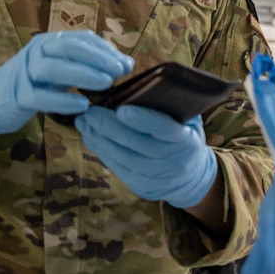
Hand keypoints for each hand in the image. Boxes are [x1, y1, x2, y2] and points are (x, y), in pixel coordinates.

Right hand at [0, 31, 133, 137]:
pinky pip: (41, 96)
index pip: (81, 39)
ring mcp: (26, 72)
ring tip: (107, 84)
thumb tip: (127, 64)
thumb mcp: (63, 71)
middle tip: (120, 71)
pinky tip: (82, 106)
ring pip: (54, 68)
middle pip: (69, 48)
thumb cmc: (36, 84)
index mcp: (50, 42)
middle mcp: (38, 51)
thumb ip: (91, 67)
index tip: (126, 64)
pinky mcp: (19, 95)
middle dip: (98, 58)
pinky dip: (62, 100)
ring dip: (83, 74)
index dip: (105, 50)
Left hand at [77, 105, 218, 209]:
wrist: (190, 176)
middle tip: (90, 111)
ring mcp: (156, 177)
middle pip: (136, 144)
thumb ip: (169, 106)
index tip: (121, 108)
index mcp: (186, 141)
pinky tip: (91, 136)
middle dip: (109, 127)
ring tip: (84, 122)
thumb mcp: (187, 120)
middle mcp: (172, 162)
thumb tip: (138, 87)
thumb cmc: (184, 136)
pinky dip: (101, 150)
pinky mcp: (141, 186)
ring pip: (122, 157)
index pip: (164, 129)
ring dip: (99, 139)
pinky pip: (117, 167)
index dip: (142, 119)